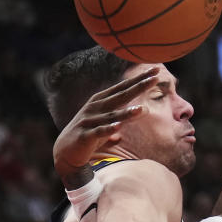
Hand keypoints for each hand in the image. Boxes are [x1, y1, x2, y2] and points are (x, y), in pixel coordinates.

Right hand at [53, 67, 156, 184]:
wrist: (65, 151)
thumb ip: (125, 114)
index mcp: (101, 100)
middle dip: (138, 86)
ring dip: (126, 113)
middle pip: (121, 96)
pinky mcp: (85, 136)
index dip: (139, 79)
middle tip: (155, 78)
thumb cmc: (90, 133)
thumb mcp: (108, 121)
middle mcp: (96, 107)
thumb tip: (146, 110)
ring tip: (142, 109)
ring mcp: (89, 121)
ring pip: (111, 115)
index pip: (124, 87)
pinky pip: (99, 132)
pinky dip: (108, 130)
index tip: (156, 70)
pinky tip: (118, 128)